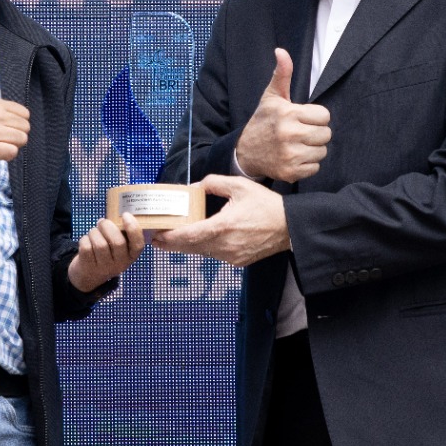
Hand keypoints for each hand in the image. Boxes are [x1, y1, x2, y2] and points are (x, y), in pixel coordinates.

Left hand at [68, 214, 145, 293]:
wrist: (89, 274)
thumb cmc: (107, 253)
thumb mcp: (118, 248)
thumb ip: (121, 234)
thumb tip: (118, 215)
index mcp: (131, 256)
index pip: (138, 244)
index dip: (133, 228)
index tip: (125, 215)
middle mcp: (120, 264)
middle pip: (117, 242)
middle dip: (108, 226)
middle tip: (102, 222)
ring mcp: (104, 267)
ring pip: (100, 244)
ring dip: (94, 232)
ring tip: (94, 232)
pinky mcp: (89, 266)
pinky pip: (86, 247)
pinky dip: (84, 239)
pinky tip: (87, 241)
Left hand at [152, 175, 288, 266]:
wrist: (289, 226)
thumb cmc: (265, 204)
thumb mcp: (239, 186)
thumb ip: (213, 184)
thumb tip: (193, 188)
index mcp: (223, 226)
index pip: (189, 235)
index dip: (170, 237)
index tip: (156, 235)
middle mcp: (225, 245)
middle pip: (191, 247)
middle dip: (172, 244)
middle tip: (157, 239)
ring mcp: (231, 256)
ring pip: (202, 252)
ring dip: (188, 246)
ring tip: (175, 238)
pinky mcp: (238, 261)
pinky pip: (215, 255)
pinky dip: (206, 248)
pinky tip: (201, 240)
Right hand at [235, 48, 330, 182]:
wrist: (245, 152)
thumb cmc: (263, 121)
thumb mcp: (271, 97)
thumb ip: (282, 74)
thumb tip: (281, 51)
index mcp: (288, 114)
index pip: (324, 116)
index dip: (316, 117)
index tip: (303, 119)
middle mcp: (289, 135)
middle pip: (326, 134)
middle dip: (316, 133)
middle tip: (301, 132)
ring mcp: (290, 155)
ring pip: (322, 152)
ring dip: (313, 149)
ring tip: (297, 145)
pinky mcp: (291, 172)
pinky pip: (315, 167)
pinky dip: (307, 164)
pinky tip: (294, 157)